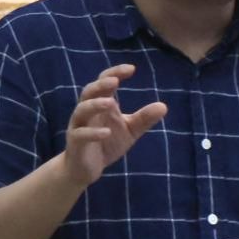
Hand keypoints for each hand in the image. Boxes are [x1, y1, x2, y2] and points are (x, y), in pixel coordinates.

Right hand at [63, 64, 167, 187]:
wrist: (86, 169)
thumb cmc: (107, 143)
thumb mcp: (130, 130)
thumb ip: (144, 118)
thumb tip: (164, 106)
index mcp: (100, 103)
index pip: (104, 82)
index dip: (115, 73)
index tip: (132, 69)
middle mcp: (87, 111)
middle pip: (89, 91)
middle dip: (101, 85)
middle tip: (115, 81)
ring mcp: (79, 126)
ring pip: (82, 110)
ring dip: (95, 105)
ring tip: (110, 104)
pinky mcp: (75, 143)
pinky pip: (80, 134)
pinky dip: (93, 132)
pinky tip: (106, 132)